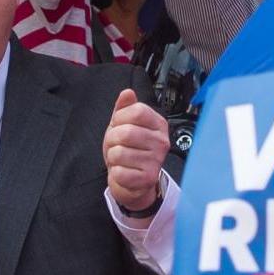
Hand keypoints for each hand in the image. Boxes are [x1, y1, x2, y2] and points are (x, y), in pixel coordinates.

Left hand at [104, 89, 167, 213]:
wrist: (134, 181)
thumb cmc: (129, 150)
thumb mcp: (124, 124)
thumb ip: (124, 107)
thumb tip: (128, 93)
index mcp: (158, 125)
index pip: (137, 111)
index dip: (120, 118)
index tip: (119, 125)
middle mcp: (161, 142)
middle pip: (126, 132)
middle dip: (112, 139)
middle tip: (117, 146)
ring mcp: (156, 161)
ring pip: (119, 153)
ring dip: (113, 157)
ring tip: (121, 159)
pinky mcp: (148, 179)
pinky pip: (119, 172)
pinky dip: (115, 173)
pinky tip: (124, 172)